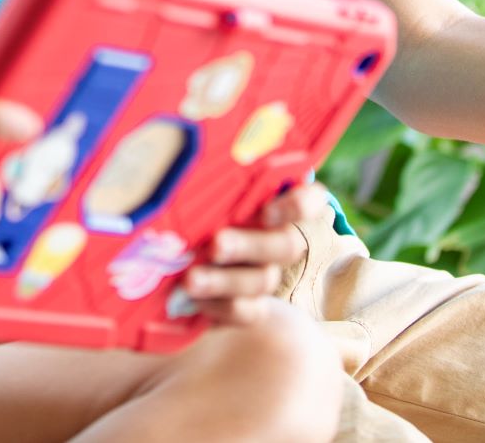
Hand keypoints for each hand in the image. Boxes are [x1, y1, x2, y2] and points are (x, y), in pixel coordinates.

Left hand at [180, 182, 329, 325]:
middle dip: (250, 244)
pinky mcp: (249, 308)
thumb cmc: (184, 218)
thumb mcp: (195, 200)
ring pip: (265, 280)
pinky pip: (248, 311)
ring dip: (225, 280)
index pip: (308, 201)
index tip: (267, 212)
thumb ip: (207, 191)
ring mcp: (264, 274)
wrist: (176, 273)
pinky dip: (219, 306)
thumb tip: (192, 172)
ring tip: (190, 279)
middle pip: (287, 244)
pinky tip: (190, 300)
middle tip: (216, 244)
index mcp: (267, 204)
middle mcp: (274, 239)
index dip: (301, 205)